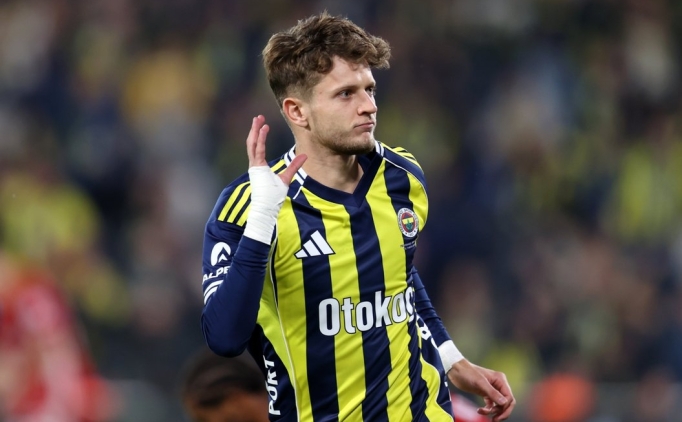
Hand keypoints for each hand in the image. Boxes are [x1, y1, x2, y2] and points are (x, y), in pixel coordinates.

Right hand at [242, 115, 306, 244]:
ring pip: (252, 144)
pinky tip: (263, 129)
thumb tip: (305, 156)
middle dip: (255, 129)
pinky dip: (260, 139)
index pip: (258, 147)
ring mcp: (254, 166)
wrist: (267, 206)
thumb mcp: (286, 177)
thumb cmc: (274, 196)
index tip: (263, 124)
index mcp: (259, 166)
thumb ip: (294, 166)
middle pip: (253, 143)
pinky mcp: (256, 168)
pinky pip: (257, 150)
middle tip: (258, 117)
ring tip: (258, 119)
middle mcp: (255, 165)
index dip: (260, 135)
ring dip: (255, 131)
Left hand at [447, 360, 514, 421]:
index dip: (505, 407)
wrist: (456, 370)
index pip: (509, 397)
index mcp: (500, 380)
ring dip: (493, 411)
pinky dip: (488, 409)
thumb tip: (504, 403)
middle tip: (495, 420)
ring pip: (499, 405)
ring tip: (483, 413)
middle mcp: (498, 385)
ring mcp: (492, 389)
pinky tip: (480, 410)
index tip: (496, 412)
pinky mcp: (485, 393)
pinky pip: (491, 405)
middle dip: (501, 412)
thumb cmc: (468, 372)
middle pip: (506, 402)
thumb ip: (492, 393)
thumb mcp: (480, 383)